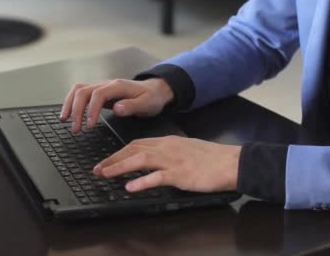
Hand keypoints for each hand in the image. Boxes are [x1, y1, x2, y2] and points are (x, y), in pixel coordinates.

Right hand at [60, 78, 173, 133]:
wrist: (154, 90)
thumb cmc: (150, 98)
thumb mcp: (147, 104)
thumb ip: (132, 106)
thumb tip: (116, 109)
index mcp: (118, 86)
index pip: (98, 94)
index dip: (91, 109)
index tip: (89, 125)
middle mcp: (106, 84)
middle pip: (83, 91)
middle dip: (76, 110)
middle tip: (75, 129)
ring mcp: (101, 86)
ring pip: (78, 90)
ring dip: (69, 104)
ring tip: (64, 121)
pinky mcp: (98, 91)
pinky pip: (80, 93)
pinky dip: (71, 102)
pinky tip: (69, 114)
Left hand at [93, 136, 240, 192]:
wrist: (232, 162)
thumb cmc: (212, 159)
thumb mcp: (188, 150)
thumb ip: (171, 153)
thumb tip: (156, 161)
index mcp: (169, 141)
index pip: (138, 144)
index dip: (119, 152)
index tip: (107, 160)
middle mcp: (167, 147)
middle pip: (133, 149)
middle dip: (113, 158)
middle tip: (97, 168)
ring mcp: (173, 160)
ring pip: (140, 159)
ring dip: (119, 167)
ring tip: (105, 174)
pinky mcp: (180, 174)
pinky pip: (157, 177)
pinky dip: (141, 182)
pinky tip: (129, 187)